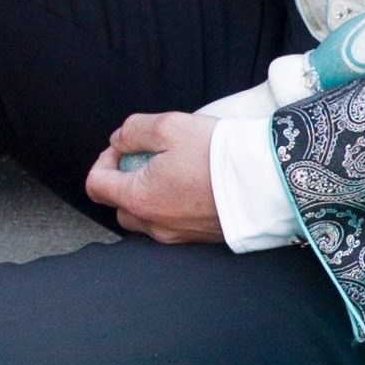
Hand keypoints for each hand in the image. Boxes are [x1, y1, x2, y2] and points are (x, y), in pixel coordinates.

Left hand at [86, 112, 222, 243]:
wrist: (268, 180)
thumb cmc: (218, 153)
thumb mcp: (169, 126)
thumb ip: (133, 130)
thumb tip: (118, 141)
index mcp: (139, 199)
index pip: (96, 185)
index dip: (104, 160)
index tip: (125, 146)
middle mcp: (154, 225)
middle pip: (120, 206)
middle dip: (126, 181)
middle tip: (151, 157)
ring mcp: (178, 236)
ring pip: (147, 218)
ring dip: (150, 196)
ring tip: (176, 172)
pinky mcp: (201, 239)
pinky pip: (174, 224)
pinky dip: (174, 207)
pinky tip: (196, 186)